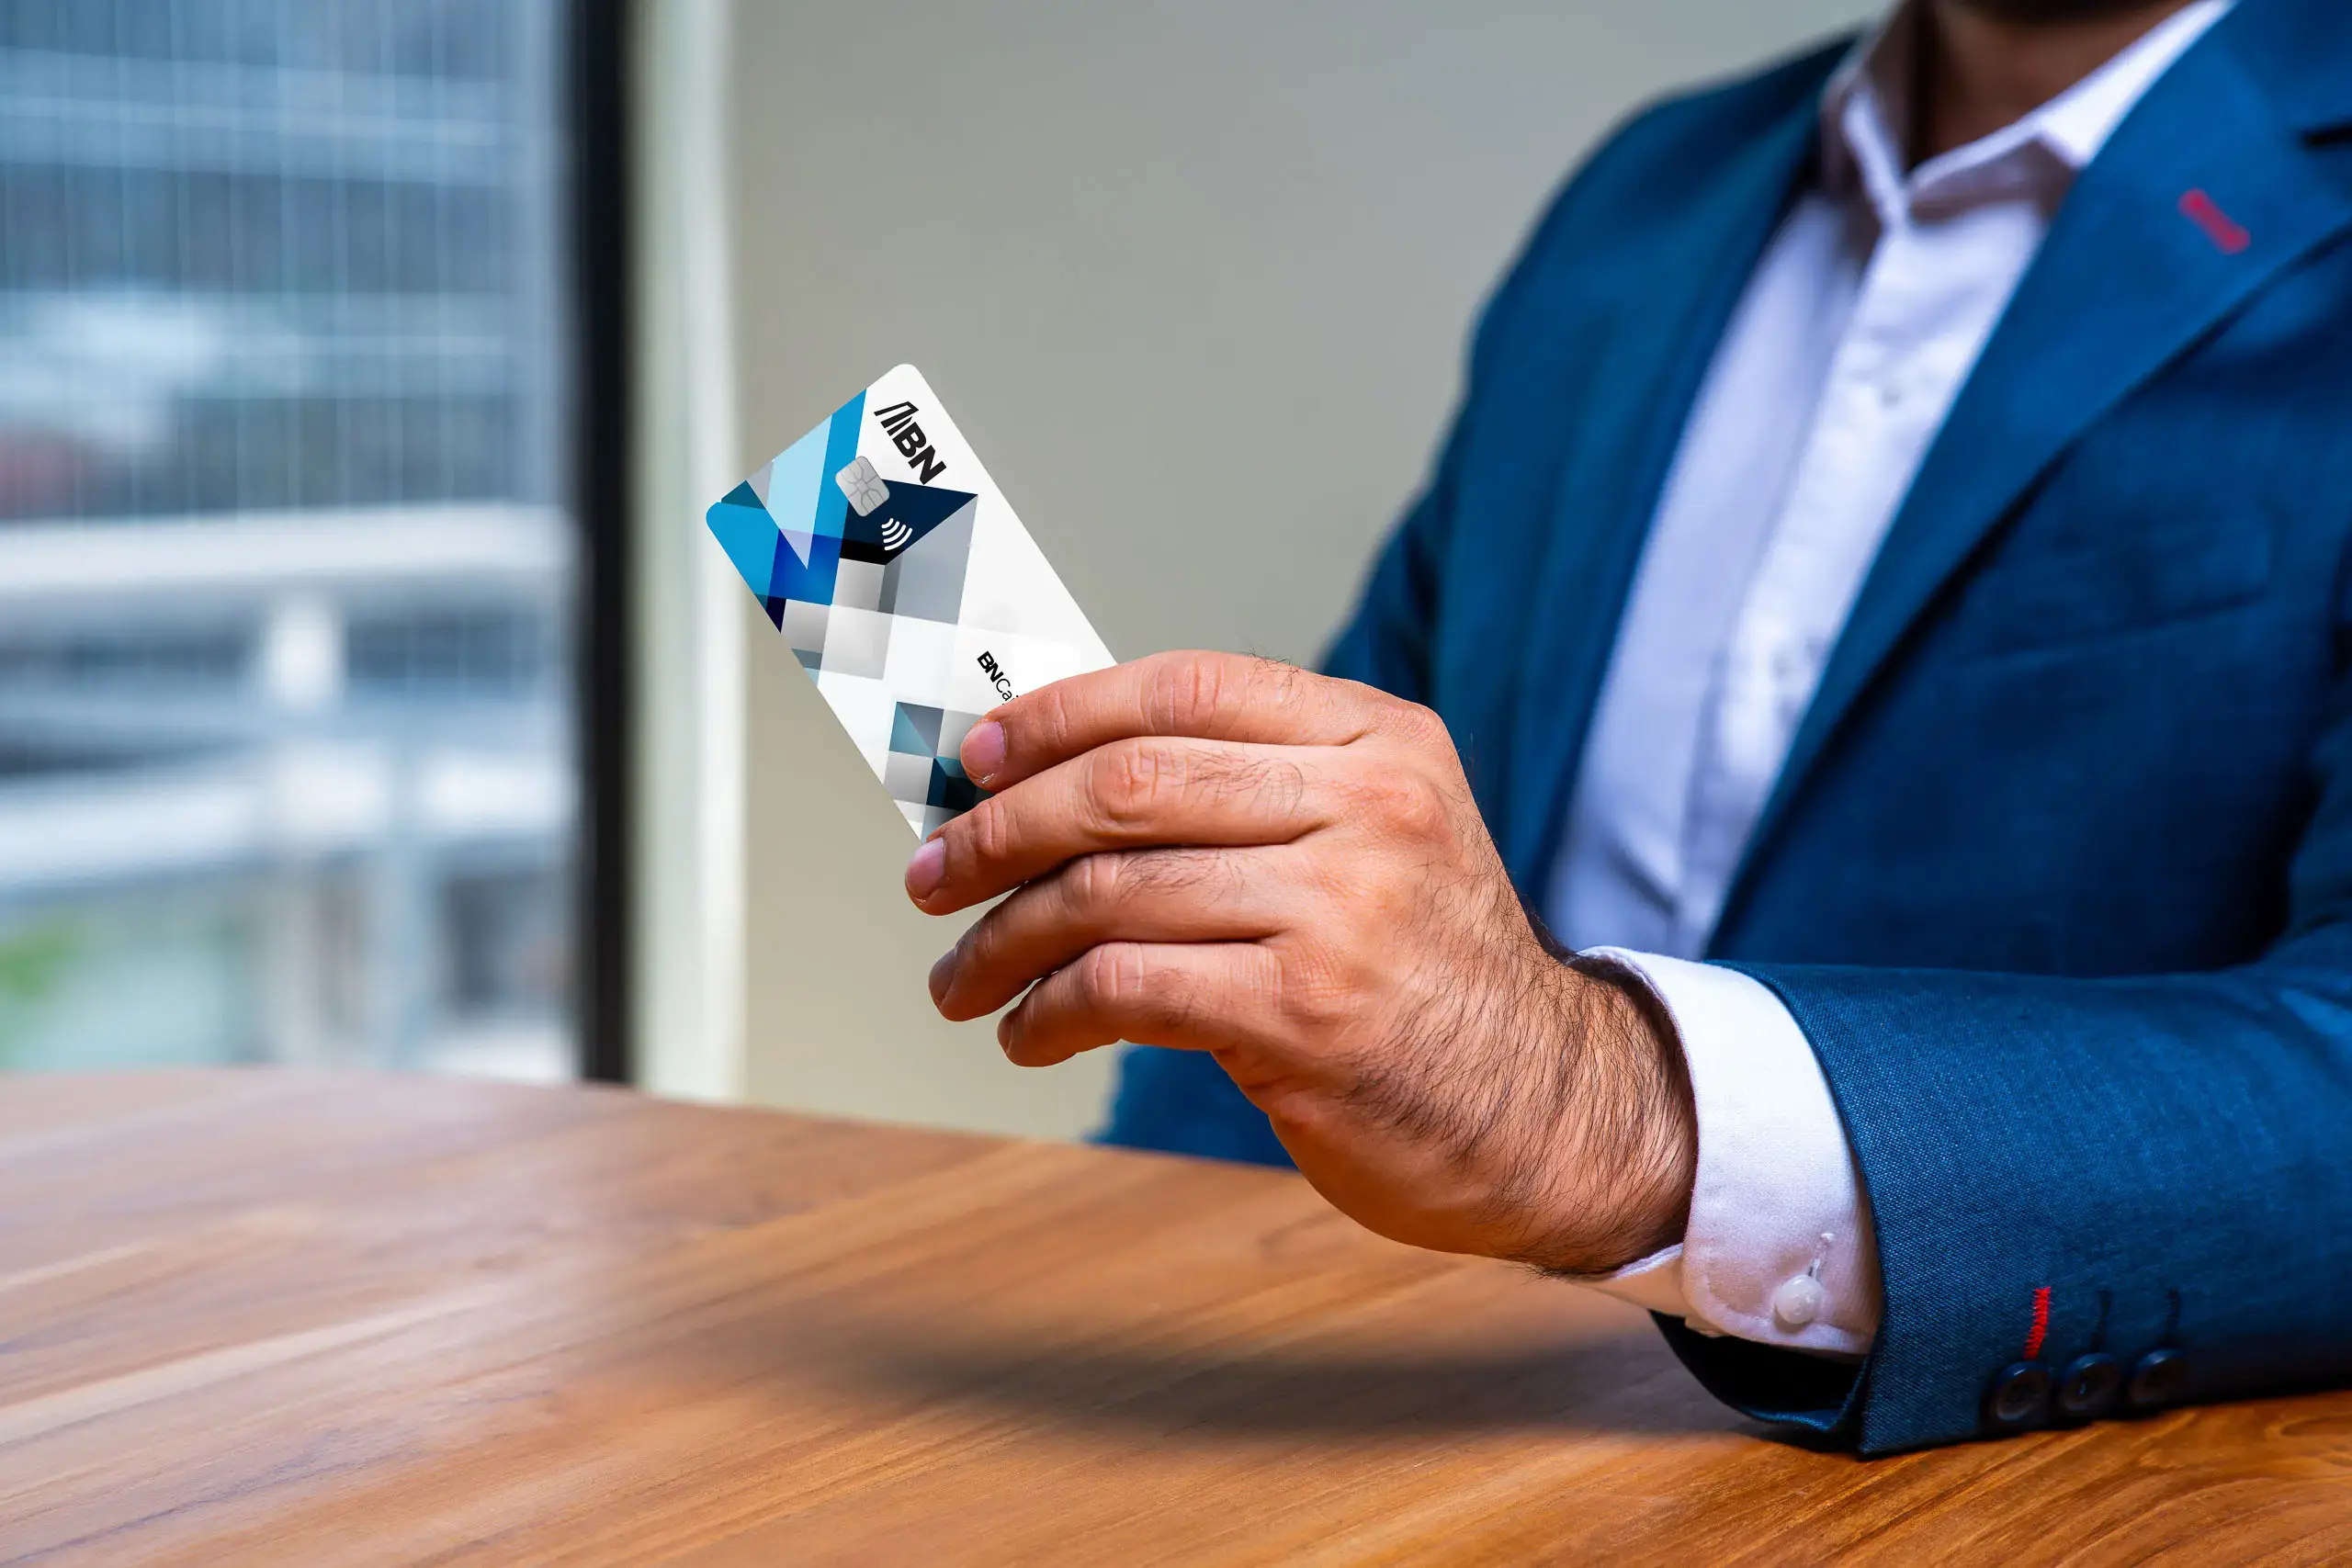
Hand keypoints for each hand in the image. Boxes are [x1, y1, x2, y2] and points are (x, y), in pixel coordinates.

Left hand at [905, 652, 1695, 1275]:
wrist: (1552, 1111)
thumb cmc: (1429, 979)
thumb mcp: (1378, 842)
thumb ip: (1249, 799)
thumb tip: (1052, 787)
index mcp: (1378, 740)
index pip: (1184, 686)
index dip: (1059, 715)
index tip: (975, 760)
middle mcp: (1369, 806)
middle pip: (1128, 782)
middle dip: (999, 830)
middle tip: (932, 877)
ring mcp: (1343, 907)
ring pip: (1109, 890)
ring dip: (1003, 938)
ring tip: (962, 978)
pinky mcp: (1308, 1012)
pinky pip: (1124, 986)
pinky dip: (1048, 1010)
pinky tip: (1029, 1031)